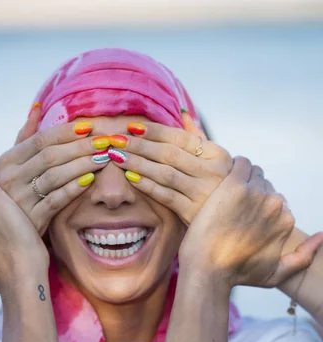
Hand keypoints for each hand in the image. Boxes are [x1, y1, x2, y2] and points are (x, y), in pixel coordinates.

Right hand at [0, 117, 112, 235]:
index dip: (66, 132)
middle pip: (51, 156)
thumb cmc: (12, 190)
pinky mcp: (33, 218)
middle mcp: (11, 178)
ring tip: (103, 158)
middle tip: (104, 142)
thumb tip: (39, 107)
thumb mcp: (12, 163)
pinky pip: (57, 200)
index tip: (89, 127)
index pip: (41, 140)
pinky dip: (74, 188)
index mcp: (7, 161)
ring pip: (56, 176)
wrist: (1, 229)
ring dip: (82, 165)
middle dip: (80, 147)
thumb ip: (25, 136)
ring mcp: (21, 199)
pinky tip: (91, 180)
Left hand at [108, 115, 232, 224]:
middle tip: (116, 140)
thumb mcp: (217, 161)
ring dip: (138, 163)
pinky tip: (130, 177)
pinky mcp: (192, 212)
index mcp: (218, 154)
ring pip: (164, 173)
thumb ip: (199, 138)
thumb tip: (182, 113)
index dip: (155, 131)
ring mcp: (202, 193)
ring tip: (117, 156)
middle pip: (168, 154)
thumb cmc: (220, 185)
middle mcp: (212, 172)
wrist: (233, 221)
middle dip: (139, 145)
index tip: (132, 126)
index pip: (180, 138)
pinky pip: (165, 195)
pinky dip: (147, 185)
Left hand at [178, 157, 321, 288]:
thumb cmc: (236, 274)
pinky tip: (221, 182)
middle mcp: (275, 205)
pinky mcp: (234, 185)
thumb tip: (321, 237)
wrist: (207, 270)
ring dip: (240, 180)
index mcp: (285, 221)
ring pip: (252, 173)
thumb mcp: (275, 275)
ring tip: (224, 196)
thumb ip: (302, 258)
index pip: (276, 202)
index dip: (257, 207)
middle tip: (229, 208)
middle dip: (250, 194)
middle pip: (264, 186)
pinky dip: (232, 168)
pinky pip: (239, 163)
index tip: (240, 216)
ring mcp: (256, 193)